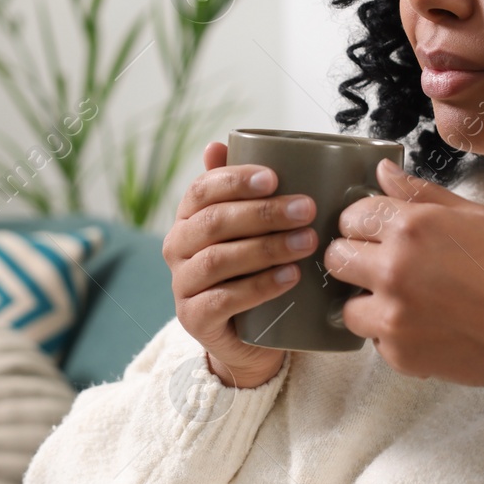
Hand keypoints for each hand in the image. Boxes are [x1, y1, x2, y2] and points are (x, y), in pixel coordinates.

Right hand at [161, 142, 316, 388]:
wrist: (248, 339)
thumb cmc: (253, 273)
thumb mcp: (251, 231)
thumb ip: (241, 192)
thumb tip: (219, 143)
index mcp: (188, 218)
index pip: (202, 190)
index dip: (235, 180)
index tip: (274, 177)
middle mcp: (177, 248)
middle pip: (214, 222)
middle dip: (263, 213)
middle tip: (306, 209)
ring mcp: (182, 285)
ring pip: (219, 259)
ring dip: (267, 247)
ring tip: (307, 242)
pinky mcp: (194, 319)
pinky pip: (224, 299)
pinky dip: (260, 286)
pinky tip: (290, 276)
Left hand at [324, 157, 483, 421]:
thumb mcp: (476, 217)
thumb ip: (422, 193)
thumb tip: (383, 172)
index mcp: (412, 227)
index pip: (352, 216)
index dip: (364, 222)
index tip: (378, 232)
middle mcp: (393, 270)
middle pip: (335, 257)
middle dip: (353, 257)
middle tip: (382, 265)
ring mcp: (392, 315)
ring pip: (346, 305)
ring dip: (368, 301)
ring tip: (403, 301)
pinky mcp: (398, 353)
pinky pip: (374, 339)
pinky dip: (392, 334)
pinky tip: (423, 325)